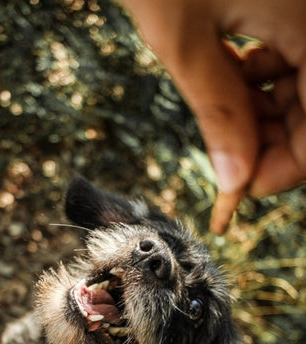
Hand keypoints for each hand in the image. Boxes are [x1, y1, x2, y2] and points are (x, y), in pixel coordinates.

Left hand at [120, 0, 305, 232]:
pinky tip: (233, 72)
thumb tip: (235, 179)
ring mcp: (300, 8)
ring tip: (224, 113)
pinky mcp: (282, 0)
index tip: (239, 189)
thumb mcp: (185, 41)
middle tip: (226, 161)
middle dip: (272, 142)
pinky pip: (288, 49)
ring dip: (265, 111)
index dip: (284, 170)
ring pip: (302, 81)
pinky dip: (261, 75)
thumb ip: (217, 113)